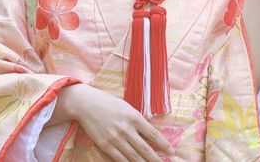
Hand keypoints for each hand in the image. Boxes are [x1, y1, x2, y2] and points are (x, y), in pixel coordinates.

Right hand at [54, 84, 171, 160]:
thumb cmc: (110, 103)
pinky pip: (119, 159)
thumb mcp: (128, 108)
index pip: (153, 134)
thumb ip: (137, 120)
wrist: (88, 105)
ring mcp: (115, 139)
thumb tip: (149, 133)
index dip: (163, 144)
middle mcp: (126, 129)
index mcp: (134, 117)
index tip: (171, 151)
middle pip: (144, 149)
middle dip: (155, 158)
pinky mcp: (105, 145)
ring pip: (133, 156)